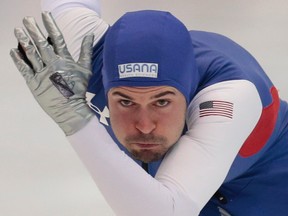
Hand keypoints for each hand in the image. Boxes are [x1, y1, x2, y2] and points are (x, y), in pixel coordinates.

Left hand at [10, 12, 93, 135]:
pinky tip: (13, 51)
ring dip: (23, 41)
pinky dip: (18, 60)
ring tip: (17, 30)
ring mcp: (41, 73)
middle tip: (26, 19)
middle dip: (33, 29)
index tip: (44, 15)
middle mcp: (51, 64)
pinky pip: (23, 69)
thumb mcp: (86, 69)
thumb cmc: (79, 90)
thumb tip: (90, 35)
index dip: (50, 25)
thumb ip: (86, 51)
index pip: (56, 38)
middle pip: (40, 43)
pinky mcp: (33, 83)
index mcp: (64, 60)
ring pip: (30, 54)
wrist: (70, 109)